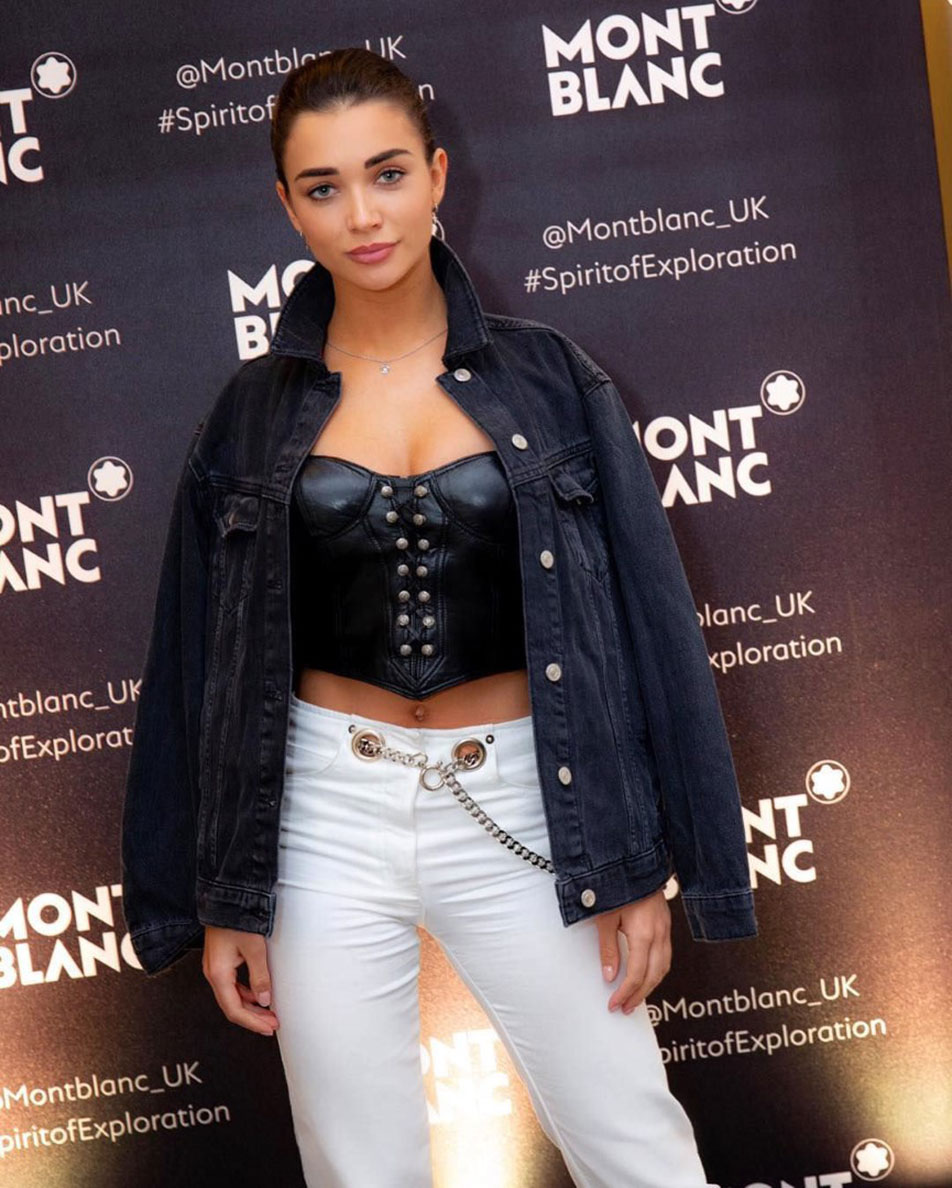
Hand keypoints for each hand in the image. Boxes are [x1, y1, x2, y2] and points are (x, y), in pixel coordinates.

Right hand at [202, 926, 279, 1035]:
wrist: (226, 898)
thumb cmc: (238, 920)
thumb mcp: (255, 949)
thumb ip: (260, 977)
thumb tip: (264, 1000)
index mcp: (218, 974)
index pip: (234, 1009)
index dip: (252, 1022)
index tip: (268, 1028)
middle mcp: (212, 973)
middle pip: (232, 1006)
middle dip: (253, 1018)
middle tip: (272, 1024)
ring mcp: (214, 967)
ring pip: (232, 996)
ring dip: (250, 1006)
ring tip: (268, 1012)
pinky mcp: (220, 960)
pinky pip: (231, 984)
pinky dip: (245, 993)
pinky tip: (258, 994)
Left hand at [596, 887, 671, 1014]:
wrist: (634, 862)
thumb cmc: (618, 886)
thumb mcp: (605, 918)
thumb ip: (608, 948)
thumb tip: (609, 976)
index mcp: (643, 934)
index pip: (636, 975)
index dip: (625, 993)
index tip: (614, 1004)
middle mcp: (659, 934)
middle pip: (653, 976)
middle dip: (639, 995)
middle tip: (624, 1008)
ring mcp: (666, 929)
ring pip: (664, 967)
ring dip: (650, 985)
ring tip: (635, 997)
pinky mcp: (666, 923)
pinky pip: (666, 955)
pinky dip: (657, 970)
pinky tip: (647, 974)